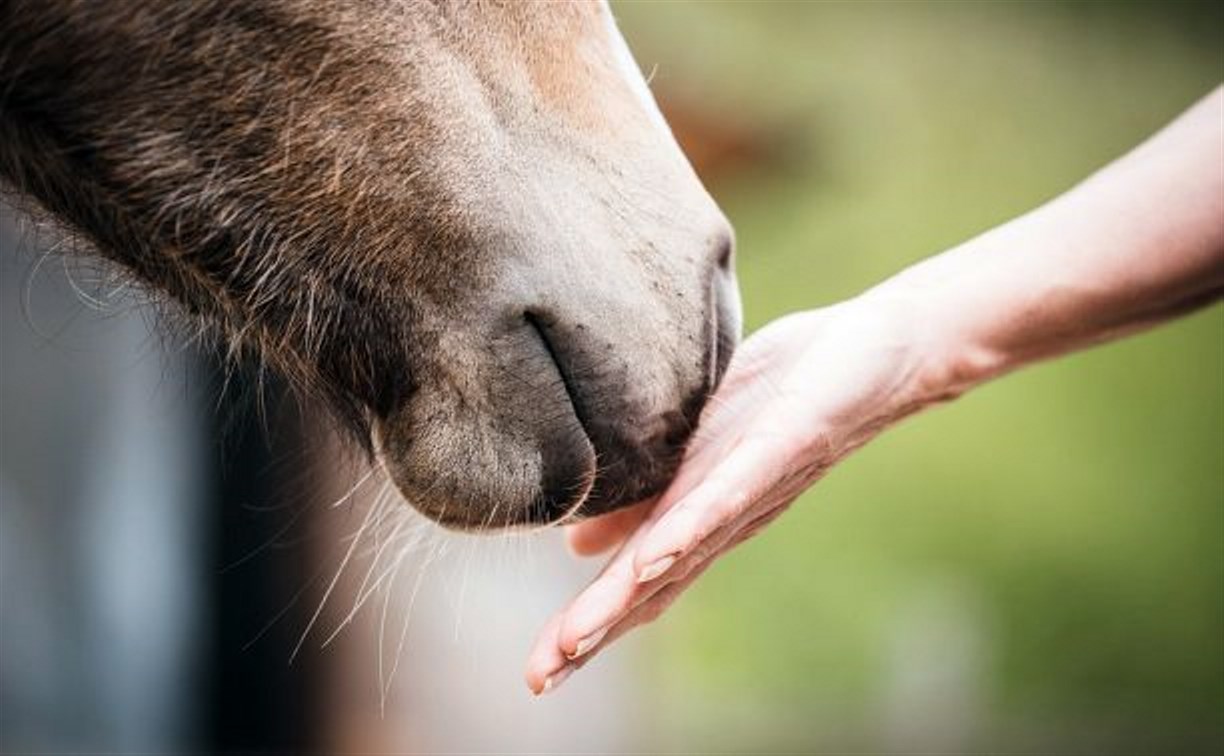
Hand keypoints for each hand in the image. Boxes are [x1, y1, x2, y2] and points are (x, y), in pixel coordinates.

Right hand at [525, 295, 937, 693]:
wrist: (874, 357)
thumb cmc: (781, 399)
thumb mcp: (693, 450)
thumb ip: (642, 499)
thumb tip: (581, 548)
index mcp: (694, 516)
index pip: (633, 584)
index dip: (586, 627)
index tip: (536, 672)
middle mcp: (720, 518)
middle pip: (648, 587)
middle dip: (593, 631)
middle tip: (540, 675)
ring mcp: (749, 489)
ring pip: (679, 555)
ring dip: (626, 596)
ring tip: (577, 636)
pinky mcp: (777, 450)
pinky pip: (729, 495)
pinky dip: (690, 529)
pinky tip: (655, 556)